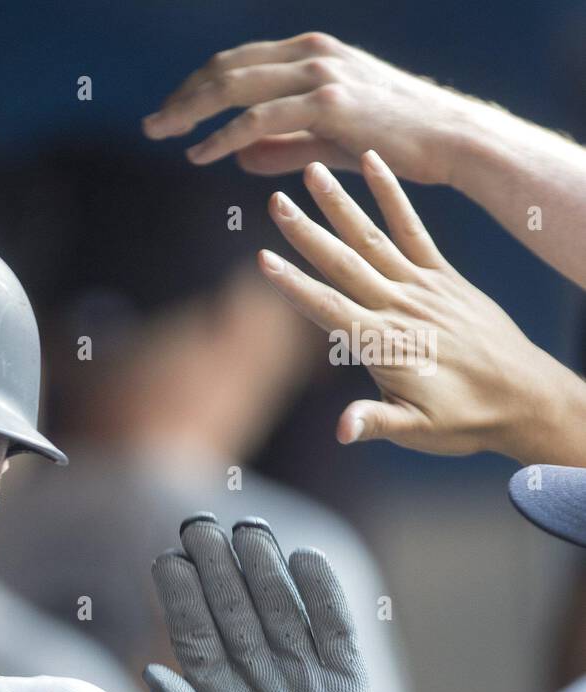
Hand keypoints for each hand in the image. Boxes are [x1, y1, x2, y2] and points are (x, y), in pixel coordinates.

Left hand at [142, 31, 483, 185]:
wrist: (450, 140)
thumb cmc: (393, 142)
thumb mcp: (326, 140)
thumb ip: (281, 146)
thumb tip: (237, 157)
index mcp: (312, 54)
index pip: (239, 63)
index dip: (199, 86)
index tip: (171, 112)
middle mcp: (312, 54)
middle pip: (227, 68)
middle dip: (183, 96)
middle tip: (151, 123)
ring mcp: (320, 75)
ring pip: (234, 87)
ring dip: (190, 111)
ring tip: (161, 134)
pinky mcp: (327, 103)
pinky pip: (258, 119)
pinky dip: (221, 136)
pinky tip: (198, 154)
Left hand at [143, 514, 397, 691]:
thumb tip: (152, 669)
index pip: (193, 633)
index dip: (179, 597)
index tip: (164, 559)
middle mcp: (256, 674)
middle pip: (233, 610)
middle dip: (216, 568)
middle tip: (199, 524)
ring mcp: (302, 675)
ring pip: (279, 609)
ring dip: (264, 569)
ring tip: (247, 529)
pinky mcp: (346, 684)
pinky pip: (335, 630)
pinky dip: (324, 595)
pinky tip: (306, 558)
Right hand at [255, 151, 585, 461]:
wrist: (526, 397)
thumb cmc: (465, 420)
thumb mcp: (417, 431)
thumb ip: (375, 422)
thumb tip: (341, 430)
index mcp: (386, 344)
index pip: (329, 308)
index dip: (293, 285)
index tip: (262, 259)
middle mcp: (401, 308)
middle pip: (345, 263)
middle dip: (307, 232)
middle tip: (276, 202)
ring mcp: (423, 287)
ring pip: (372, 238)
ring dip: (340, 203)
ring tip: (313, 170)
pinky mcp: (443, 276)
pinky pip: (413, 228)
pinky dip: (392, 195)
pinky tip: (374, 164)